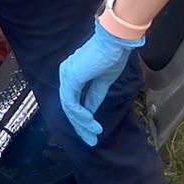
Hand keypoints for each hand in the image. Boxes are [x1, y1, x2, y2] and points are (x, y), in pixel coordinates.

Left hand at [57, 21, 142, 146]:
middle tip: (91, 141)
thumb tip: (90, 110)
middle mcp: (67, 74)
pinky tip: (90, 122)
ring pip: (69, 107)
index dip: (82, 119)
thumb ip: (94, 96)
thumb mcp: (103, 82)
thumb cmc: (112, 56)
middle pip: (69, 106)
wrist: (116, 43)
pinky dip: (80, 115)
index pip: (74, 101)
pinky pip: (71, 102)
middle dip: (80, 126)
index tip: (92, 133)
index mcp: (74, 74)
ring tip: (94, 133)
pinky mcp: (71, 77)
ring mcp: (67, 75)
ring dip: (82, 123)